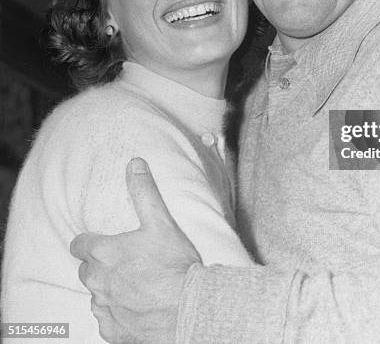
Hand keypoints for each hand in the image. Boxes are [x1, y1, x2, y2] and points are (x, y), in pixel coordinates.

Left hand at [70, 158, 201, 343]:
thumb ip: (144, 191)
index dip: (88, 242)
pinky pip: (107, 321)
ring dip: (109, 290)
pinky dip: (117, 314)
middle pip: (86, 272)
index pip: (79, 245)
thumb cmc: (174, 265)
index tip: (97, 241)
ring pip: (96, 297)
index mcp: (105, 254)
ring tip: (134, 285)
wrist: (187, 309)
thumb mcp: (161, 221)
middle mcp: (98, 283)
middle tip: (123, 262)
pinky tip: (137, 308)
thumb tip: (134, 163)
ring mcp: (105, 309)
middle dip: (99, 266)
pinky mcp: (114, 332)